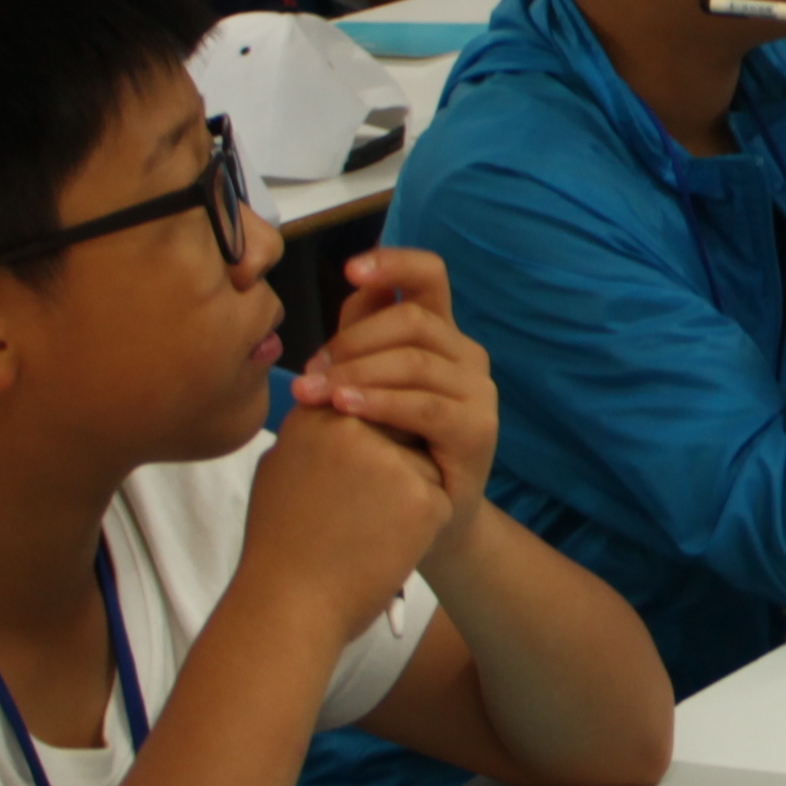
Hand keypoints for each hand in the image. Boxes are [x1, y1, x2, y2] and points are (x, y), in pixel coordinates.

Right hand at [240, 399, 454, 640]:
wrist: (289, 607)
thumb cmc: (280, 544)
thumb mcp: (279, 469)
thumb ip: (311, 429)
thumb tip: (331, 397)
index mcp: (315, 415)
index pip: (367, 400)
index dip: (370, 434)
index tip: (356, 470)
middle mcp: (353, 427)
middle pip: (401, 426)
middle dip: (394, 460)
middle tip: (359, 507)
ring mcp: (391, 461)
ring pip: (425, 463)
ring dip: (410, 494)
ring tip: (367, 530)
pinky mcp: (423, 498)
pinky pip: (438, 499)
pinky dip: (421, 526)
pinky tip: (385, 547)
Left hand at [298, 247, 496, 514]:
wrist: (411, 522)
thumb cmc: (384, 448)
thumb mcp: (366, 385)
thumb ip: (360, 337)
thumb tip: (350, 284)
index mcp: (439, 334)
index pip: (428, 275)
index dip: (393, 262)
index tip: (349, 270)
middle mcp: (465, 355)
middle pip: (411, 320)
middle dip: (352, 341)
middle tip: (308, 374)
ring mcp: (478, 392)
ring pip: (415, 361)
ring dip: (356, 374)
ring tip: (314, 395)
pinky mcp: (478, 431)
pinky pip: (424, 406)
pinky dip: (380, 403)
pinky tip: (344, 409)